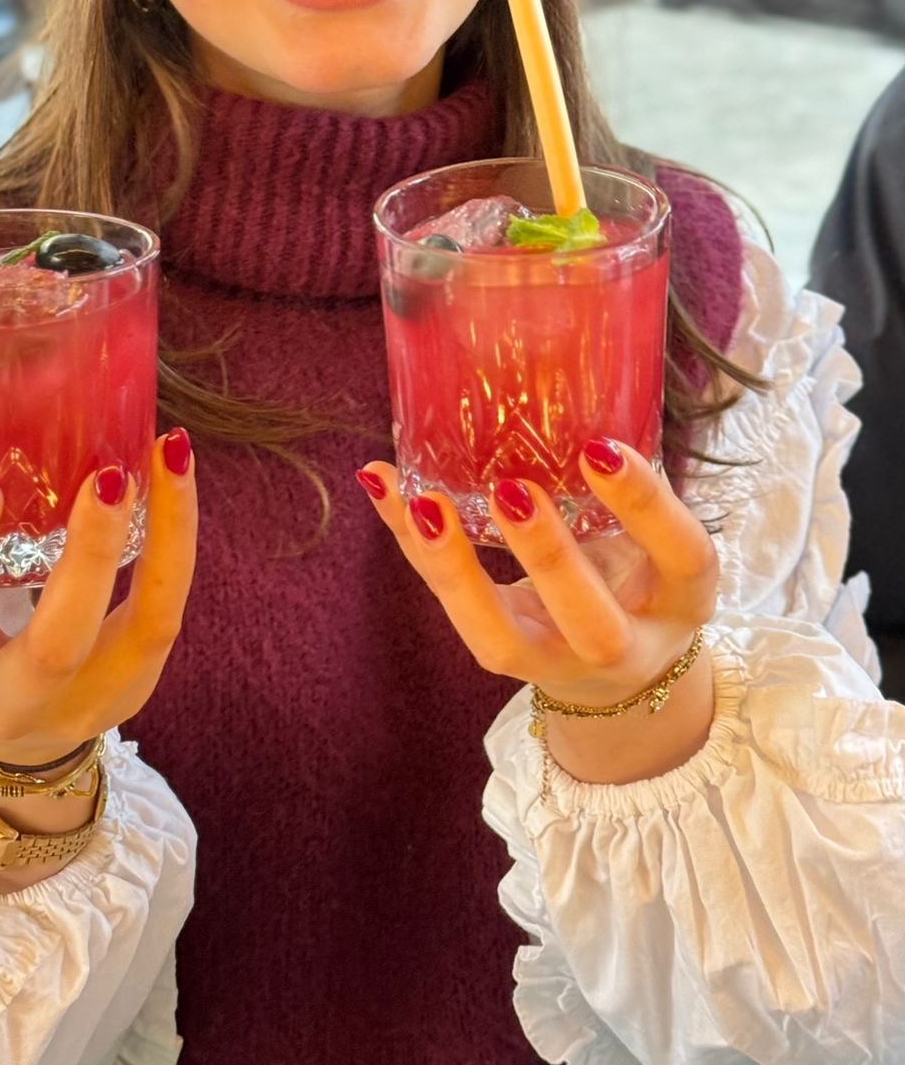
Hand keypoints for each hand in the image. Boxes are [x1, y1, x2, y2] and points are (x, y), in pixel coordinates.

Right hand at [0, 432, 196, 766]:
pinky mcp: (139, 686)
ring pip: (146, 627)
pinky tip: (176, 479)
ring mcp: (90, 704)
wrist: (8, 750)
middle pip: (56, 647)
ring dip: (167, 534)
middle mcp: (17, 704)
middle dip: (88, 556)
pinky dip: (177, 540)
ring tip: (170, 455)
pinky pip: (168, 609)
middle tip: (106, 475)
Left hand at [358, 440, 717, 777]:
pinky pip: (449, 605)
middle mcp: (625, 646)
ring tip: (423, 502)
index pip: (680, 555)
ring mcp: (557, 661)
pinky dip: (411, 543)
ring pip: (500, 637)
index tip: (599, 449)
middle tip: (511, 490)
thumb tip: (577, 390)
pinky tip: (381, 484)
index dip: (644, 506)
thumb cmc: (644, 576)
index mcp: (682, 599)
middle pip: (592, 623)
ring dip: (456, 569)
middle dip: (549, 558)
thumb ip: (634, 489)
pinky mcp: (501, 654)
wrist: (621, 674)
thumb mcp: (664, 540)